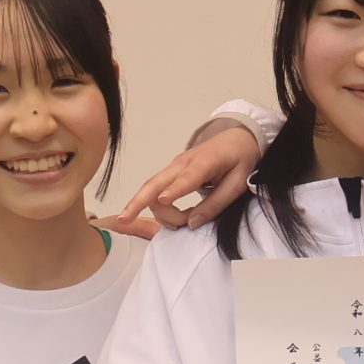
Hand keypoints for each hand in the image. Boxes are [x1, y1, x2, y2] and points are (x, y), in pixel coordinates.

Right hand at [107, 123, 264, 237]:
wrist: (236, 138)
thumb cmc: (239, 160)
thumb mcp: (237, 184)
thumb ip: (216, 204)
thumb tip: (192, 224)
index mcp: (204, 163)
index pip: (187, 178)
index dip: (175, 190)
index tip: (164, 201)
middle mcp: (183, 163)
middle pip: (154, 182)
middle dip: (138, 201)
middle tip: (124, 220)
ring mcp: (174, 166)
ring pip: (151, 188)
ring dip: (156, 210)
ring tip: (178, 225)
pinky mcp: (171, 171)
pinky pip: (156, 189)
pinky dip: (156, 205)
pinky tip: (168, 219)